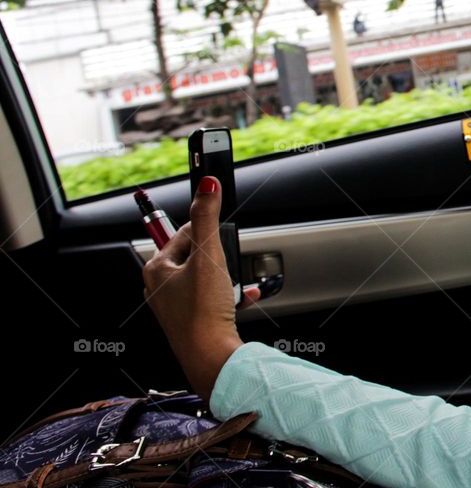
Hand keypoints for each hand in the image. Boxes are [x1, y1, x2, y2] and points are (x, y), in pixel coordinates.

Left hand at [142, 176, 259, 400]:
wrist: (211, 356)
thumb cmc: (202, 312)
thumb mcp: (208, 256)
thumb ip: (207, 216)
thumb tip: (207, 183)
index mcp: (156, 269)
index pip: (183, 233)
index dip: (206, 231)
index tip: (220, 233)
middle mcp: (160, 287)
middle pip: (195, 256)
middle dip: (217, 258)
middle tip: (226, 263)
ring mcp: (175, 306)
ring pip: (205, 278)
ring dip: (225, 277)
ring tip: (232, 284)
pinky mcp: (192, 321)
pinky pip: (212, 299)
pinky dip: (229, 295)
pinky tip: (243, 296)